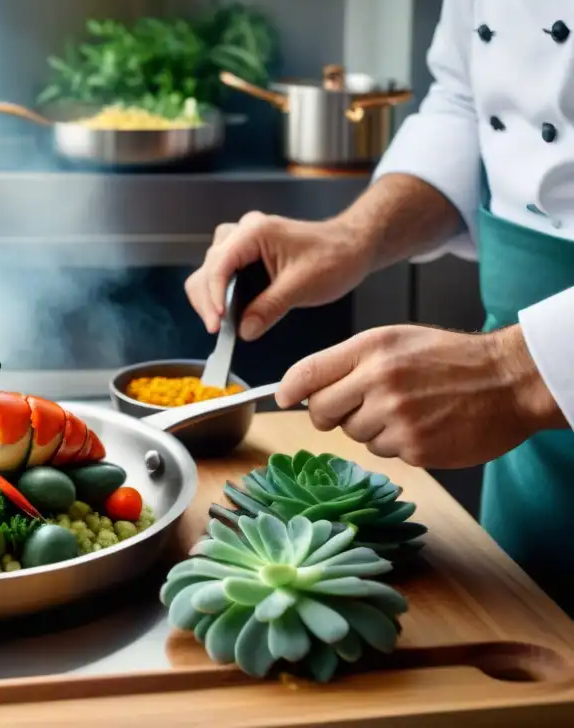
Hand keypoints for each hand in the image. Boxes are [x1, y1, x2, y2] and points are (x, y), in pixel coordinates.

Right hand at [184, 211, 375, 337]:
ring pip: (209, 270)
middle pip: (207, 268)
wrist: (352, 246)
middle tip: (218, 330)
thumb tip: (244, 331)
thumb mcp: (302, 286)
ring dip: (210, 298)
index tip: (217, 324)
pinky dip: (220, 295)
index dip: (213, 297)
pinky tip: (227, 312)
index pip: (219, 265)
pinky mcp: (245, 254)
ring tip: (220, 323)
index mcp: (254, 232)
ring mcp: (242, 242)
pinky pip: (221, 274)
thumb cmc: (334, 257)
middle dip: (208, 301)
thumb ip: (269, 308)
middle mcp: (242, 232)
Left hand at [275, 324, 567, 468]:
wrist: (508, 380)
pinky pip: (383, 451)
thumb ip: (348, 361)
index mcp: (371, 350)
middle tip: (355, 405)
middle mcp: (379, 382)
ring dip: (369, 427)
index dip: (289, 389)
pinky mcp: (415, 448)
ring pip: (353, 434)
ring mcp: (397, 418)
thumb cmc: (448, 358)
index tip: (283, 397)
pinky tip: (421, 424)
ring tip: (403, 409)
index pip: (307, 373)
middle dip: (329, 412)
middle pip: (320, 411)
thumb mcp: (394, 340)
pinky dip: (396, 442)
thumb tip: (299, 387)